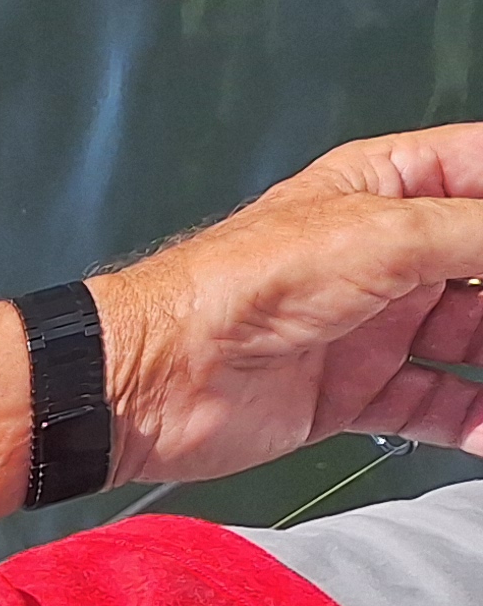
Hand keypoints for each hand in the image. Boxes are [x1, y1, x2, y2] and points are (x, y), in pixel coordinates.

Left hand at [97, 125, 482, 483]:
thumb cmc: (240, 286)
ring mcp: (374, 324)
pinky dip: (475, 418)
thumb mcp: (383, 235)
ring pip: (473, 338)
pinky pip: (436, 403)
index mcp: (388, 187)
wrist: (156, 377)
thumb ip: (477, 233)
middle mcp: (387, 253)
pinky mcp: (356, 392)